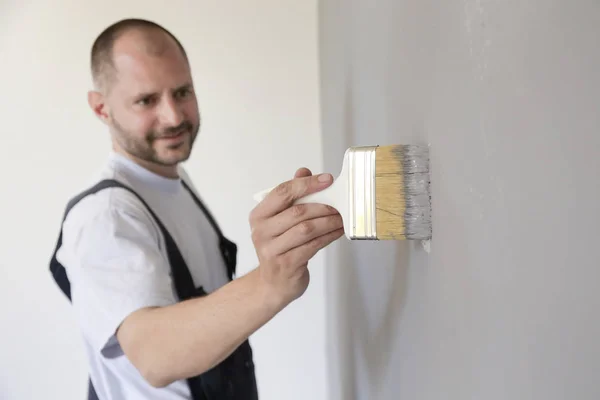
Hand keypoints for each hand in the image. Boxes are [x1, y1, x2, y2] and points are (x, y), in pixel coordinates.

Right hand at [249, 167, 343, 305]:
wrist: (273, 284)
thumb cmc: (280, 247)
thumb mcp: (280, 220)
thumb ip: (291, 196)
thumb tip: (303, 171)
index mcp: (259, 215)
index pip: (282, 192)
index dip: (306, 184)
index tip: (327, 179)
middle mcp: (261, 232)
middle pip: (297, 211)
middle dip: (323, 206)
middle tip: (339, 204)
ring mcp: (272, 250)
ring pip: (307, 229)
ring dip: (328, 221)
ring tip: (340, 218)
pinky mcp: (286, 265)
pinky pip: (313, 245)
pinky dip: (328, 236)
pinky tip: (337, 232)